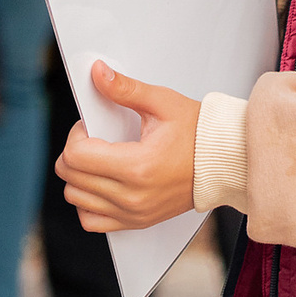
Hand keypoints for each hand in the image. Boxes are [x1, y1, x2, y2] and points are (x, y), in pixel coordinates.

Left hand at [55, 62, 199, 231]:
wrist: (224, 161)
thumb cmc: (198, 134)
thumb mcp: (162, 103)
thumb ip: (125, 89)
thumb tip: (98, 74)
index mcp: (137, 166)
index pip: (76, 156)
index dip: (76, 135)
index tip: (90, 126)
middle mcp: (133, 196)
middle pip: (71, 178)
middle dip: (75, 152)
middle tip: (94, 138)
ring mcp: (134, 213)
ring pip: (76, 200)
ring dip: (79, 177)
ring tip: (98, 159)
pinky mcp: (137, 221)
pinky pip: (92, 222)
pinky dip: (88, 203)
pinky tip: (100, 184)